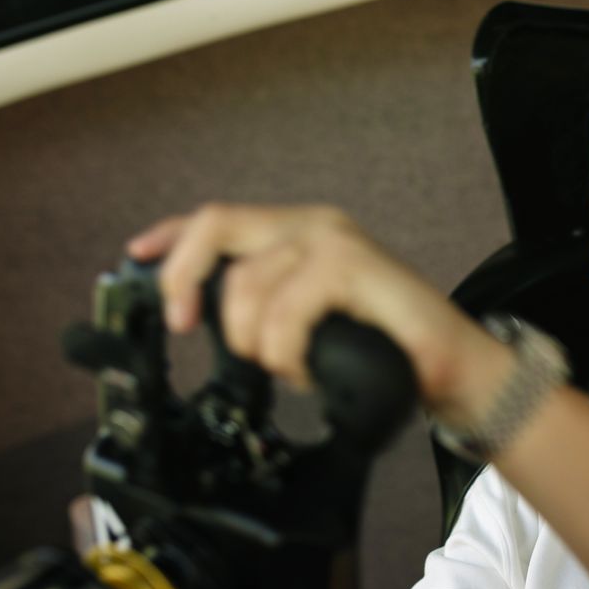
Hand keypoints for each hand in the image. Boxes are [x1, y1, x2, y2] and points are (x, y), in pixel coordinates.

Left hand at [127, 203, 511, 426]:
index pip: (219, 220)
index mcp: (299, 236)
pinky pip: (285, 308)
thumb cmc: (386, 350)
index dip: (170, 236)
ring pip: (247, 284)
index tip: (135, 256)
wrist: (452, 368)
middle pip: (217, 226)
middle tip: (185, 325)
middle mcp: (314, 226)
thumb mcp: (309, 327)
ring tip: (288, 367)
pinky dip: (285, 350)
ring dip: (255, 343)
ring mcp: (333, 242)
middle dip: (183, 277)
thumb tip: (207, 317)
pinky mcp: (352, 265)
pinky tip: (307, 367)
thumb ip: (267, 310)